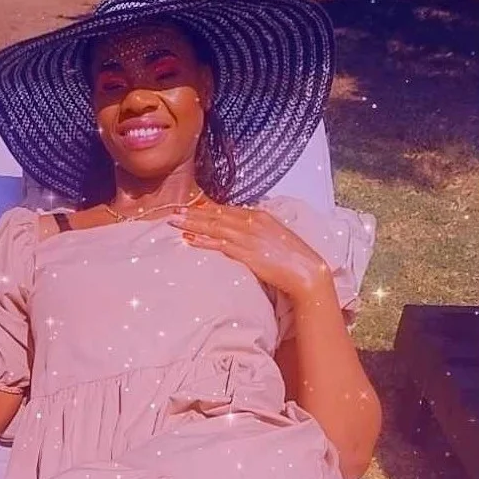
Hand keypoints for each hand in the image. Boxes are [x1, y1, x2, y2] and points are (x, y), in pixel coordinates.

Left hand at [168, 202, 331, 301]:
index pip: (226, 209)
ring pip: (214, 227)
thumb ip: (257, 231)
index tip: (189, 207)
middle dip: (193, 213)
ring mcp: (249, 237)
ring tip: (173, 221)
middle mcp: (252, 222)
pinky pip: (220, 245)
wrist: (306, 271)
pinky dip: (203, 241)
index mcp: (259, 215)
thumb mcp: (274, 236)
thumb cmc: (292, 257)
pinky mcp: (247, 253)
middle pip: (216, 215)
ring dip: (192, 223)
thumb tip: (242, 231)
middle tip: (172, 211)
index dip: (206, 208)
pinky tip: (189, 239)